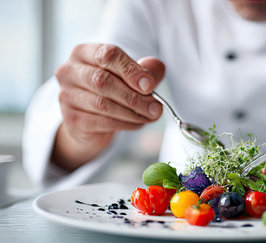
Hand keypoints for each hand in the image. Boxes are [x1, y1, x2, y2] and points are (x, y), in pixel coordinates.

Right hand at [53, 44, 164, 170]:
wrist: (91, 119)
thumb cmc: (113, 89)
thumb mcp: (133, 75)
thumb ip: (147, 71)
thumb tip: (149, 79)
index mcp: (84, 52)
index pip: (107, 55)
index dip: (131, 70)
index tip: (150, 85)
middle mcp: (70, 71)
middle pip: (103, 81)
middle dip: (134, 96)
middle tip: (156, 107)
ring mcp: (66, 96)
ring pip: (103, 104)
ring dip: (132, 112)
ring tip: (150, 116)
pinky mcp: (71, 119)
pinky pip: (102, 122)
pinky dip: (125, 124)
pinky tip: (138, 123)